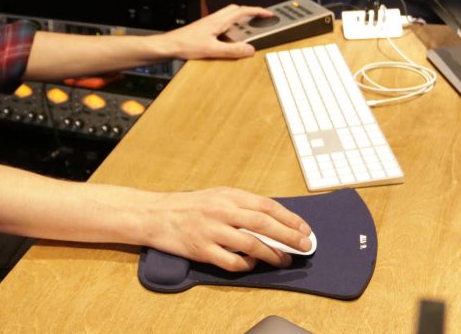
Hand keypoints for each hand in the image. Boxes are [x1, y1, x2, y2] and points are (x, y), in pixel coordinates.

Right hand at [141, 187, 311, 271]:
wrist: (156, 214)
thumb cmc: (189, 206)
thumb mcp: (217, 195)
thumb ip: (242, 205)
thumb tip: (273, 219)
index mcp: (228, 195)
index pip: (266, 206)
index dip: (289, 218)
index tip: (304, 229)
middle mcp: (222, 210)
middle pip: (264, 224)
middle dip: (289, 236)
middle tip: (304, 246)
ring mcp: (212, 231)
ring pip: (251, 244)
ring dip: (272, 254)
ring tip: (284, 260)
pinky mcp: (202, 250)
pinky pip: (231, 261)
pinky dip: (246, 265)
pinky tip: (252, 265)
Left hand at [161, 4, 272, 59]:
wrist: (169, 45)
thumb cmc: (185, 45)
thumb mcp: (212, 50)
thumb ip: (232, 50)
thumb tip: (249, 50)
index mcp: (218, 21)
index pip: (242, 11)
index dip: (257, 11)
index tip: (268, 13)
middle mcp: (214, 19)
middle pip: (236, 10)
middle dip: (250, 12)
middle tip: (259, 18)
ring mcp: (209, 23)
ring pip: (229, 16)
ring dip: (240, 19)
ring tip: (248, 29)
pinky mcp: (204, 29)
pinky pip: (222, 23)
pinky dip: (231, 26)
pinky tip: (230, 37)